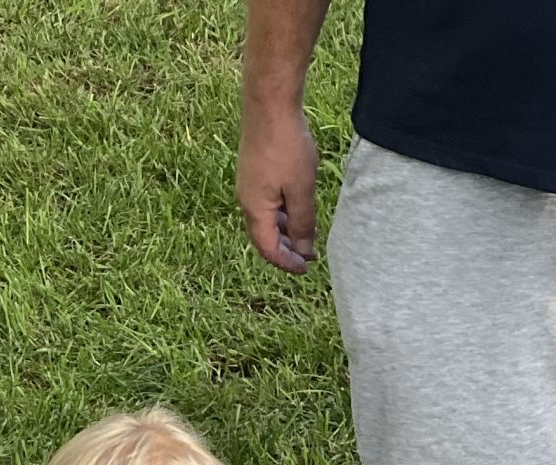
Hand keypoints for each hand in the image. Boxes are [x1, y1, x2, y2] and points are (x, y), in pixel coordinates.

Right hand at [237, 105, 319, 272]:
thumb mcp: (301, 191)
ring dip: (285, 231)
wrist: (269, 105)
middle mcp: (246, 200)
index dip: (287, 263)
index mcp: (255, 209)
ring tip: (307, 235)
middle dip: (286, 250)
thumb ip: (303, 224)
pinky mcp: (254, 171)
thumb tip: (303, 251)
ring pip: (266, 220)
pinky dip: (281, 213)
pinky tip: (297, 209)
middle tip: (309, 256)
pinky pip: (266, 203)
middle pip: (264, 237)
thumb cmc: (286, 147)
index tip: (306, 269)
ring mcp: (248, 185)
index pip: (268, 249)